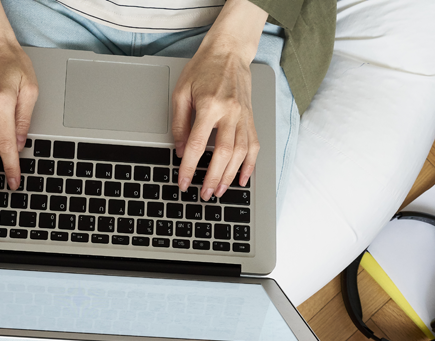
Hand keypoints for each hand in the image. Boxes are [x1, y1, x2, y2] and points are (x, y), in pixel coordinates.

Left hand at [171, 0, 266, 200]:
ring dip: (230, 175)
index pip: (198, 145)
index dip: (189, 168)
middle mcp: (230, 112)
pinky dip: (250, 164)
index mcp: (209, 106)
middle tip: (204, 194)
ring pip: (241, 153)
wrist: (229, 51)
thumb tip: (180, 151)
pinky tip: (243, 179)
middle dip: (212, 177)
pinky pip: (254, 145)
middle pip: (223, 153)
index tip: (184, 182)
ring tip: (219, 190)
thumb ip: (180, 124)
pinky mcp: (251, 118)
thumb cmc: (203, 69)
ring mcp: (243, 116)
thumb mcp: (181, 92)